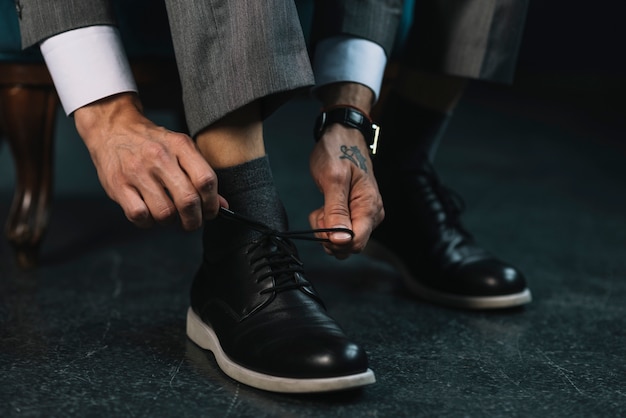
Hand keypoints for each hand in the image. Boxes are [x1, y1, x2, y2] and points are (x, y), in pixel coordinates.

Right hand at [74, 92, 226, 230]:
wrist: (112, 128)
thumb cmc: (151, 143)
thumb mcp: (180, 149)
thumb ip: (201, 175)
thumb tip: (222, 205)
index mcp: (180, 145)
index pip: (206, 180)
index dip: (213, 203)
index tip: (211, 211)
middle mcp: (159, 157)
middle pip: (188, 200)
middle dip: (194, 220)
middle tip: (191, 222)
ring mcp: (136, 171)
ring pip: (164, 213)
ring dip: (170, 221)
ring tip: (168, 213)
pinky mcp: (118, 185)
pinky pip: (140, 216)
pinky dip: (148, 221)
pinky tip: (149, 212)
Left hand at [309, 123, 383, 258]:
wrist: (342, 136)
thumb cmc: (338, 151)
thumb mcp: (333, 179)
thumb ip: (336, 212)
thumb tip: (341, 240)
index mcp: (370, 207)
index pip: (356, 243)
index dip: (335, 241)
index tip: (323, 222)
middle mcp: (372, 215)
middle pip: (349, 245)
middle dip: (328, 234)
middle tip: (321, 210)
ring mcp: (364, 215)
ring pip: (342, 240)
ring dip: (325, 228)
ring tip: (323, 205)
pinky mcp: (355, 214)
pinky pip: (339, 230)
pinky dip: (327, 223)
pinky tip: (325, 206)